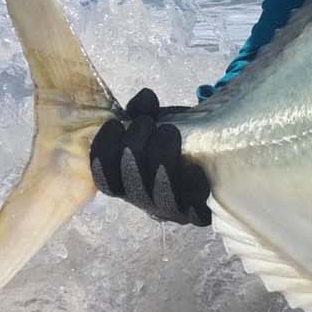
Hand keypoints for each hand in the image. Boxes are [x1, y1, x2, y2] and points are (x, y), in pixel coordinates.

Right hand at [89, 88, 213, 225]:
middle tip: (147, 123)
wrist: (207, 153)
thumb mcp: (153, 122)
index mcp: (124, 181)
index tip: (115, 123)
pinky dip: (192, 188)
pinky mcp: (195, 214)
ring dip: (161, 161)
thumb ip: (142, 112)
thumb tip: (146, 98)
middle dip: (135, 149)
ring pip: (159, 196)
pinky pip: (192, 209)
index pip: (104, 178)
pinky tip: (193, 168)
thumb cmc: (170, 139)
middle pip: (130, 184)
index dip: (104, 152)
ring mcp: (169, 209)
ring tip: (169, 131)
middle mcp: (142, 199)